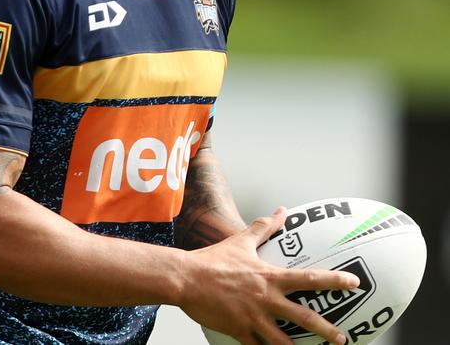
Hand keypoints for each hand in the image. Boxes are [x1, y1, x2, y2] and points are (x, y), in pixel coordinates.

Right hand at [179, 207, 355, 344]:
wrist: (186, 279)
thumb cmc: (214, 260)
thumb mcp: (241, 241)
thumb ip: (265, 227)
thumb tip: (282, 210)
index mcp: (269, 277)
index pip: (309, 278)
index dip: (334, 280)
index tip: (354, 283)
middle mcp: (266, 300)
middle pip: (304, 317)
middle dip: (327, 330)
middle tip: (343, 339)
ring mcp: (254, 319)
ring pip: (284, 342)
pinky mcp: (240, 333)